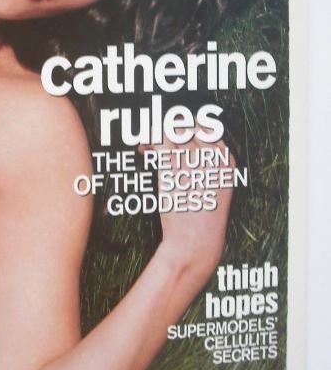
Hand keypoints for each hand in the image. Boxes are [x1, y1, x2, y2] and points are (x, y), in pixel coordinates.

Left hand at [147, 134, 233, 285]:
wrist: (195, 242)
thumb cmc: (203, 219)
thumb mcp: (217, 188)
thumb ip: (208, 167)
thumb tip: (188, 148)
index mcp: (227, 161)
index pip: (208, 129)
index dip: (189, 128)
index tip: (177, 136)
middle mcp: (212, 157)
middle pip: (188, 127)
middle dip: (170, 130)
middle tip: (159, 141)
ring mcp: (192, 161)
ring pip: (171, 132)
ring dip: (155, 135)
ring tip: (147, 146)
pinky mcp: (172, 169)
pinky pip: (158, 142)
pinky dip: (147, 142)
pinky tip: (142, 151)